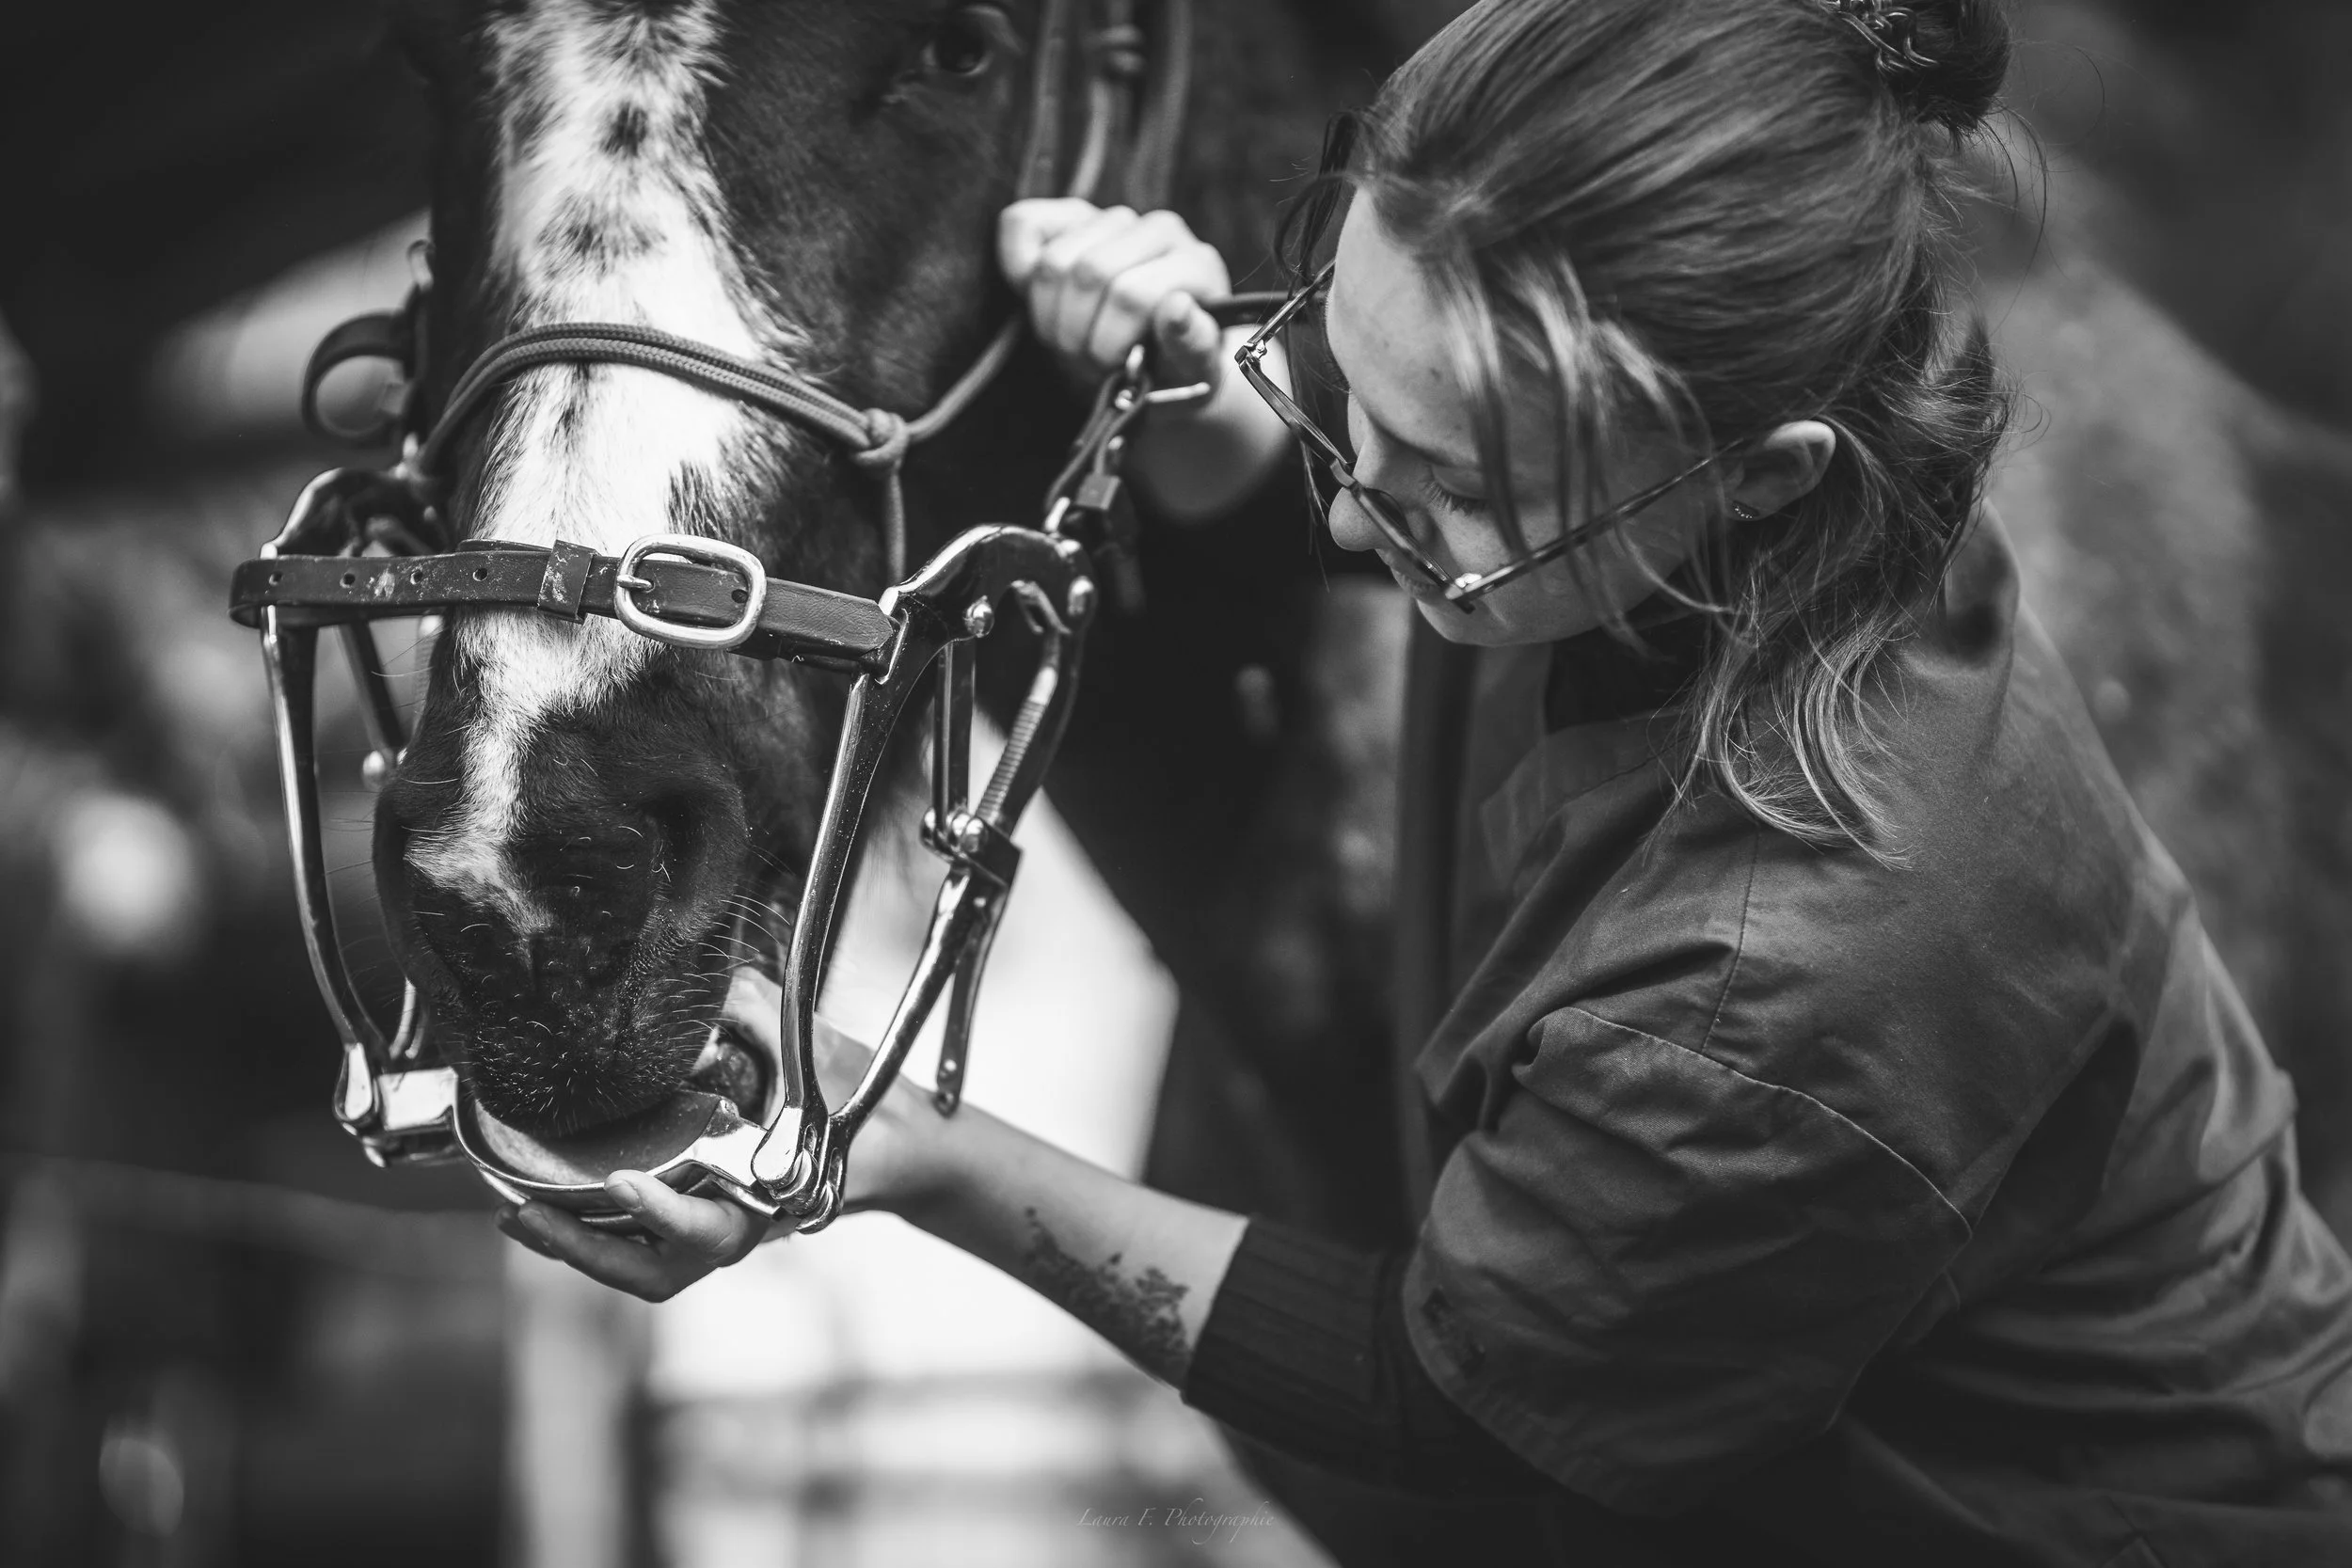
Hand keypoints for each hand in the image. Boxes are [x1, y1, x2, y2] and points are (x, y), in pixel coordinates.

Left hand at [494, 972, 934, 1300]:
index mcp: (773, 1200)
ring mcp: (718, 1227)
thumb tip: (707, 982)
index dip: (663, 1214)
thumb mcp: (820, 1048)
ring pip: (640, 1268)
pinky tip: (536, 1205)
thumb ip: (761, 1013)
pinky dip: (586, 1232)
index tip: (618, 1181)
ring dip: (575, 1250)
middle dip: (588, 1251)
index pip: (713, 1230)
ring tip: (517, 1215)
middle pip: (657, 1272)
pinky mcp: (700, 1216)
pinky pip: (637, 1245)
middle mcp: (741, 1226)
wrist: (899, 1143)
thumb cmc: (863, 1101)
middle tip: (530, 1213)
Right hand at [998, 199, 1231, 392]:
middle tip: (1086, 364)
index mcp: (1197, 263)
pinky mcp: (1071, 215)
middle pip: (1089, 275)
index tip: (1115, 371)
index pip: (1132, 294)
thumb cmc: (1175, 370)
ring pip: (1054, 261)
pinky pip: (1022, 224)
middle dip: (1077, 335)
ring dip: (1049, 318)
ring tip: (1071, 343)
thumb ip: (1192, 345)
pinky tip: (1036, 300)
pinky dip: (1017, 267)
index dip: (1110, 344)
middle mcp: (1159, 229)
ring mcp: (1114, 219)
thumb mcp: (1194, 373)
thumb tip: (1176, 307)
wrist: (1154, 361)